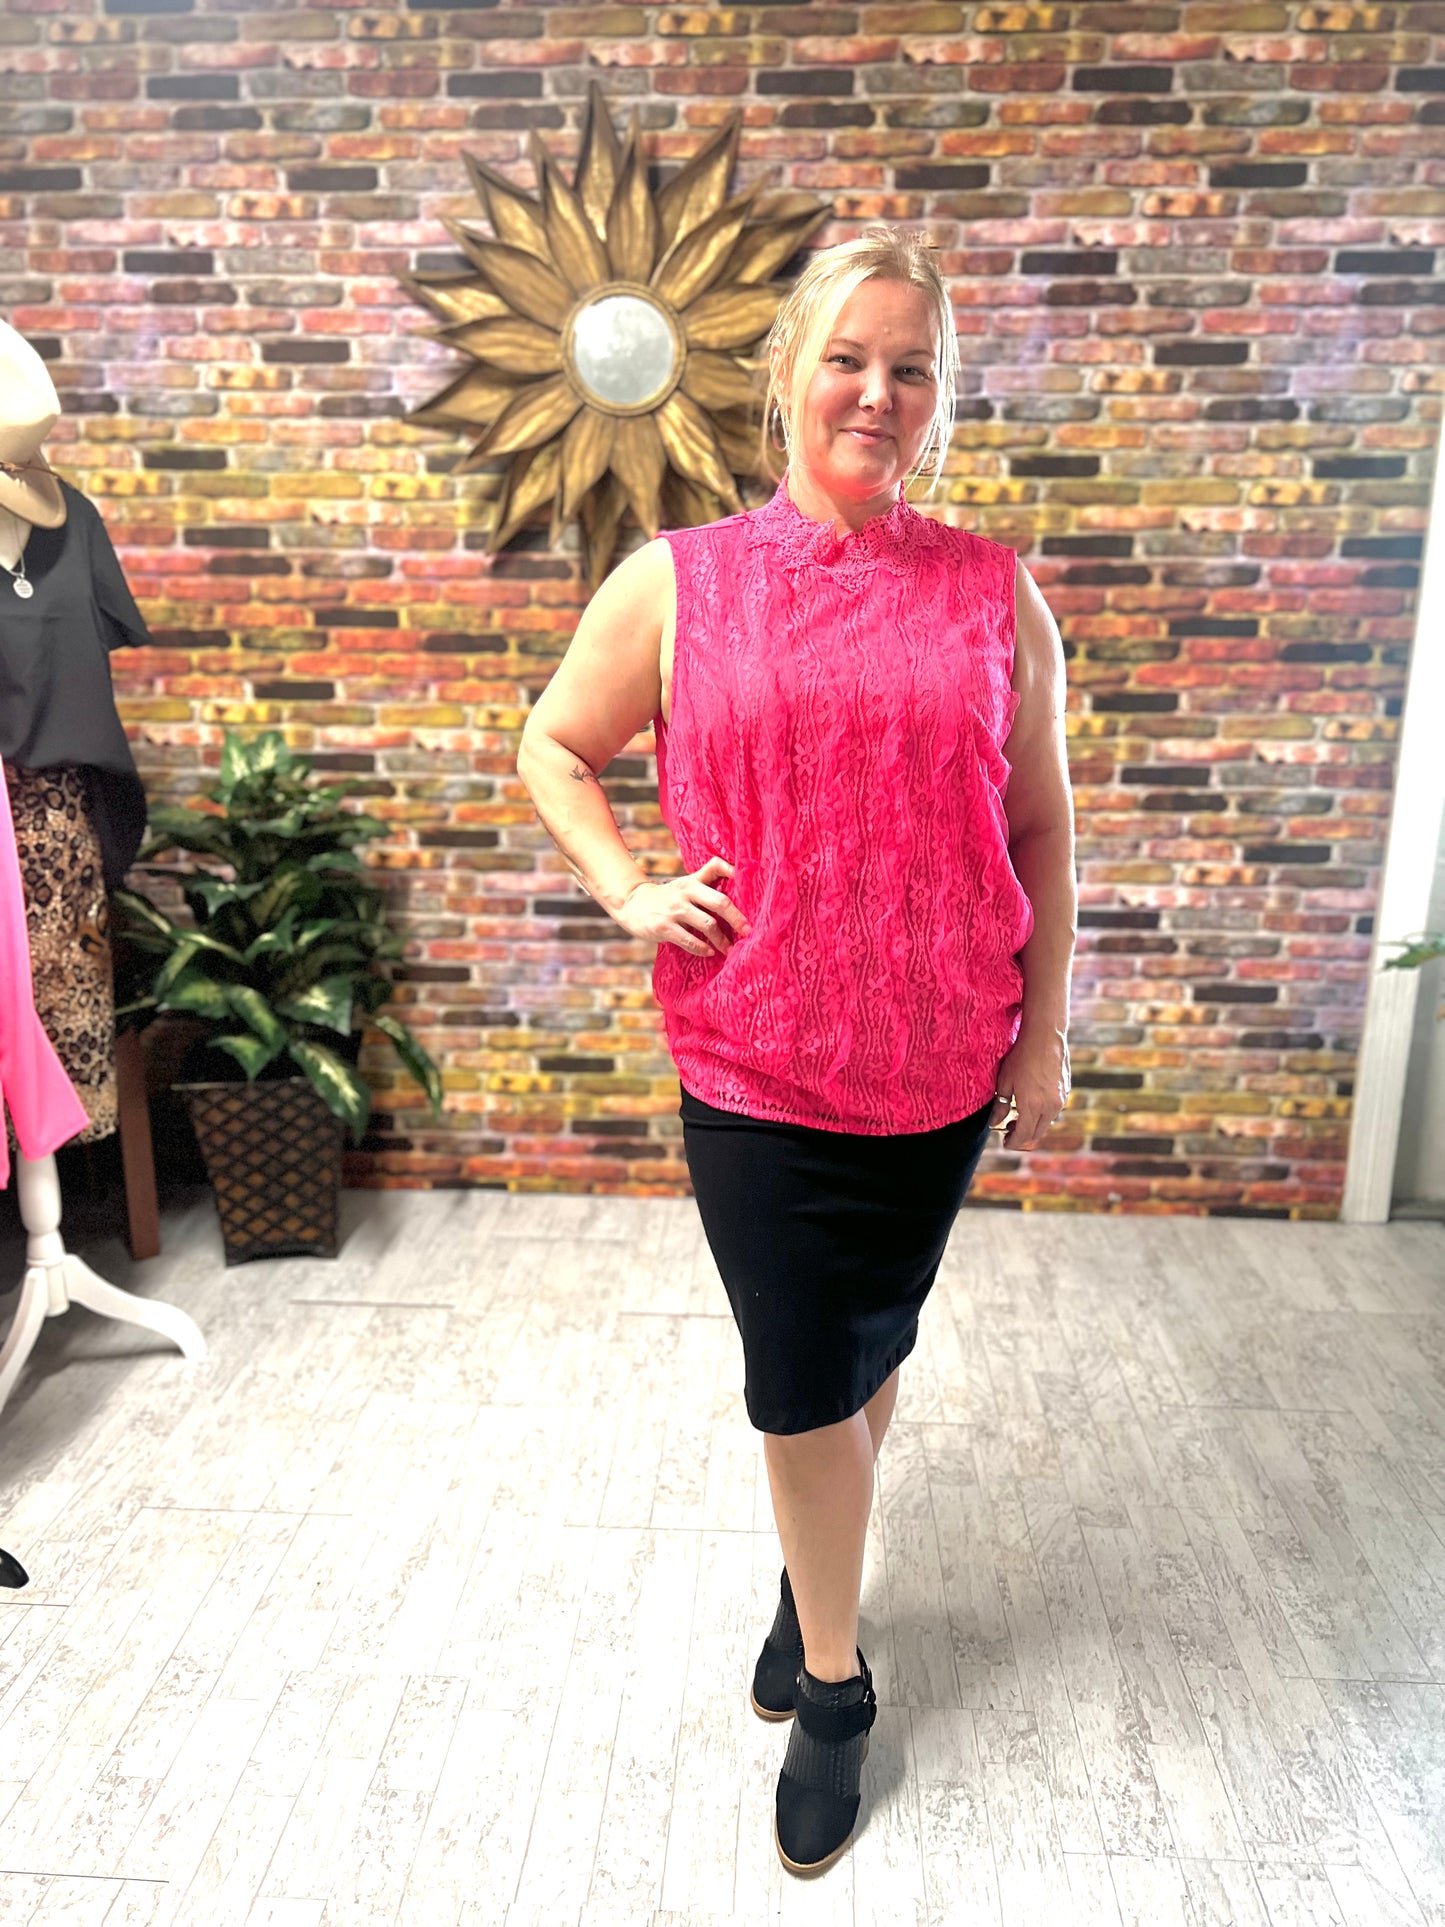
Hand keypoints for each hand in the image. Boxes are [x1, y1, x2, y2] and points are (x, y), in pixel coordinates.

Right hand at [615, 855, 749, 957]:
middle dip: (737, 919)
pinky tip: (709, 952)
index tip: (752, 897)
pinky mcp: (663, 928)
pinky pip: (690, 941)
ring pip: (708, 925)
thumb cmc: (668, 895)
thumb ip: (709, 873)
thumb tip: (736, 869)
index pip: (717, 870)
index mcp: (692, 881)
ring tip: (729, 949)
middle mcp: (684, 893)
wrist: (631, 904)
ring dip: (722, 940)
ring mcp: (674, 911)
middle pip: (720, 902)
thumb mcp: (686, 881)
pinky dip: (703, 949)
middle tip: (747, 932)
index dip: (736, 876)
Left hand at [989, 1024, 1069, 1150]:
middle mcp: (1049, 1107)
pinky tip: (1032, 1104)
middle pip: (1036, 1133)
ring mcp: (1060, 1101)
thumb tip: (994, 1123)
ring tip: (1018, 1116)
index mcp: (1032, 1107)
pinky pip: (1053, 1112)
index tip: (1005, 1143)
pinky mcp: (1066, 1093)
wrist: (1045, 1037)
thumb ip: (1000, 1106)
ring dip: (1032, 1126)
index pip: (1023, 1135)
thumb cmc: (1021, 1057)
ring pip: (1046, 1124)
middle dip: (1022, 1136)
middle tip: (1008, 1130)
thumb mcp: (1005, 1081)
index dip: (1013, 1143)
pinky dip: (1042, 1115)